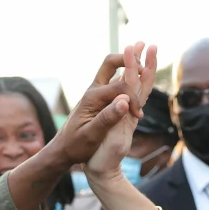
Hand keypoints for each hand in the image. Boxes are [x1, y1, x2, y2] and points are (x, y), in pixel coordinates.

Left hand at [48, 46, 152, 168]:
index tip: (138, 115)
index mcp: (92, 97)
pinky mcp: (100, 98)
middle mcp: (94, 90)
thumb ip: (107, 118)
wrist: (63, 149)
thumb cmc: (75, 145)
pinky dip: (127, 79)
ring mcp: (97, 92)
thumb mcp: (92, 135)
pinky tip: (138, 84)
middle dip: (129, 60)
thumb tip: (124, 102)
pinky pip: (115, 82)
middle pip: (110, 62)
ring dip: (129, 65)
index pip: (120, 88)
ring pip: (113, 69)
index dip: (133, 99)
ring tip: (145, 66)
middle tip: (144, 67)